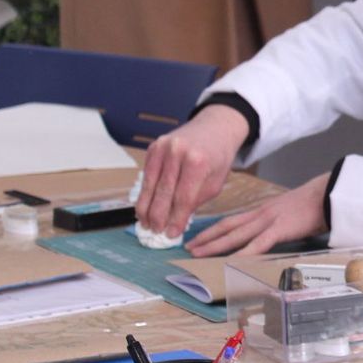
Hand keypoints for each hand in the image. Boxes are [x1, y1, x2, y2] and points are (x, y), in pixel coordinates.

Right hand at [137, 105, 249, 238]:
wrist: (215, 127)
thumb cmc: (218, 158)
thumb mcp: (217, 181)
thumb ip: (197, 200)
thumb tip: (176, 221)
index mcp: (197, 161)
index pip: (183, 198)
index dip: (175, 218)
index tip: (171, 234)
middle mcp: (177, 152)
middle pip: (163, 192)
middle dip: (158, 216)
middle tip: (155, 232)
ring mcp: (163, 147)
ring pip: (150, 184)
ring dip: (146, 207)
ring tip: (146, 224)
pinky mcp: (153, 147)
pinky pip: (146, 175)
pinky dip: (144, 192)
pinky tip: (144, 206)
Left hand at [185, 172, 327, 255]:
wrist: (331, 193)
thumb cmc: (317, 203)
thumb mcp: (292, 212)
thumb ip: (280, 222)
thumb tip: (275, 233)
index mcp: (264, 211)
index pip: (233, 220)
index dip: (214, 230)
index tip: (199, 237)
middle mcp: (262, 214)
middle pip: (228, 227)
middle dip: (206, 238)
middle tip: (188, 247)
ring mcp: (269, 221)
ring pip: (236, 234)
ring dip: (215, 245)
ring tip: (197, 253)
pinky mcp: (280, 229)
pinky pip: (258, 244)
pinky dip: (243, 254)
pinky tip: (230, 261)